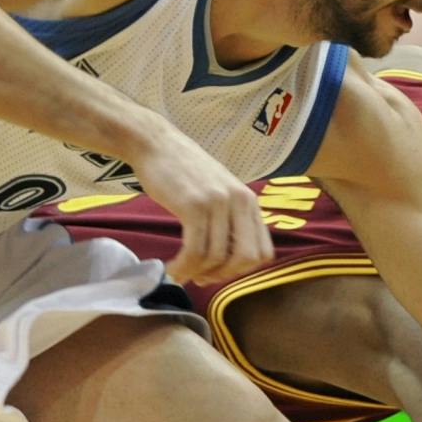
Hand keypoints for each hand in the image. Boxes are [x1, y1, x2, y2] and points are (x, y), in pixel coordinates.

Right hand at [132, 127, 271, 285]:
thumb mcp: (218, 191)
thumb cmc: (183, 172)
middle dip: (223, 275)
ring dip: (196, 273)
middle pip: (246, 259)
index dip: (242, 271)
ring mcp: (218, 203)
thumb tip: (227, 260)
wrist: (157, 144)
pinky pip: (195, 250)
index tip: (219, 271)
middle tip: (201, 277)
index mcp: (249, 201)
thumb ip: (230, 218)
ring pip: (217, 258)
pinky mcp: (194, 206)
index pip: (264, 252)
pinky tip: (173, 269)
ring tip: (180, 273)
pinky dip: (184, 267)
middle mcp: (240, 201)